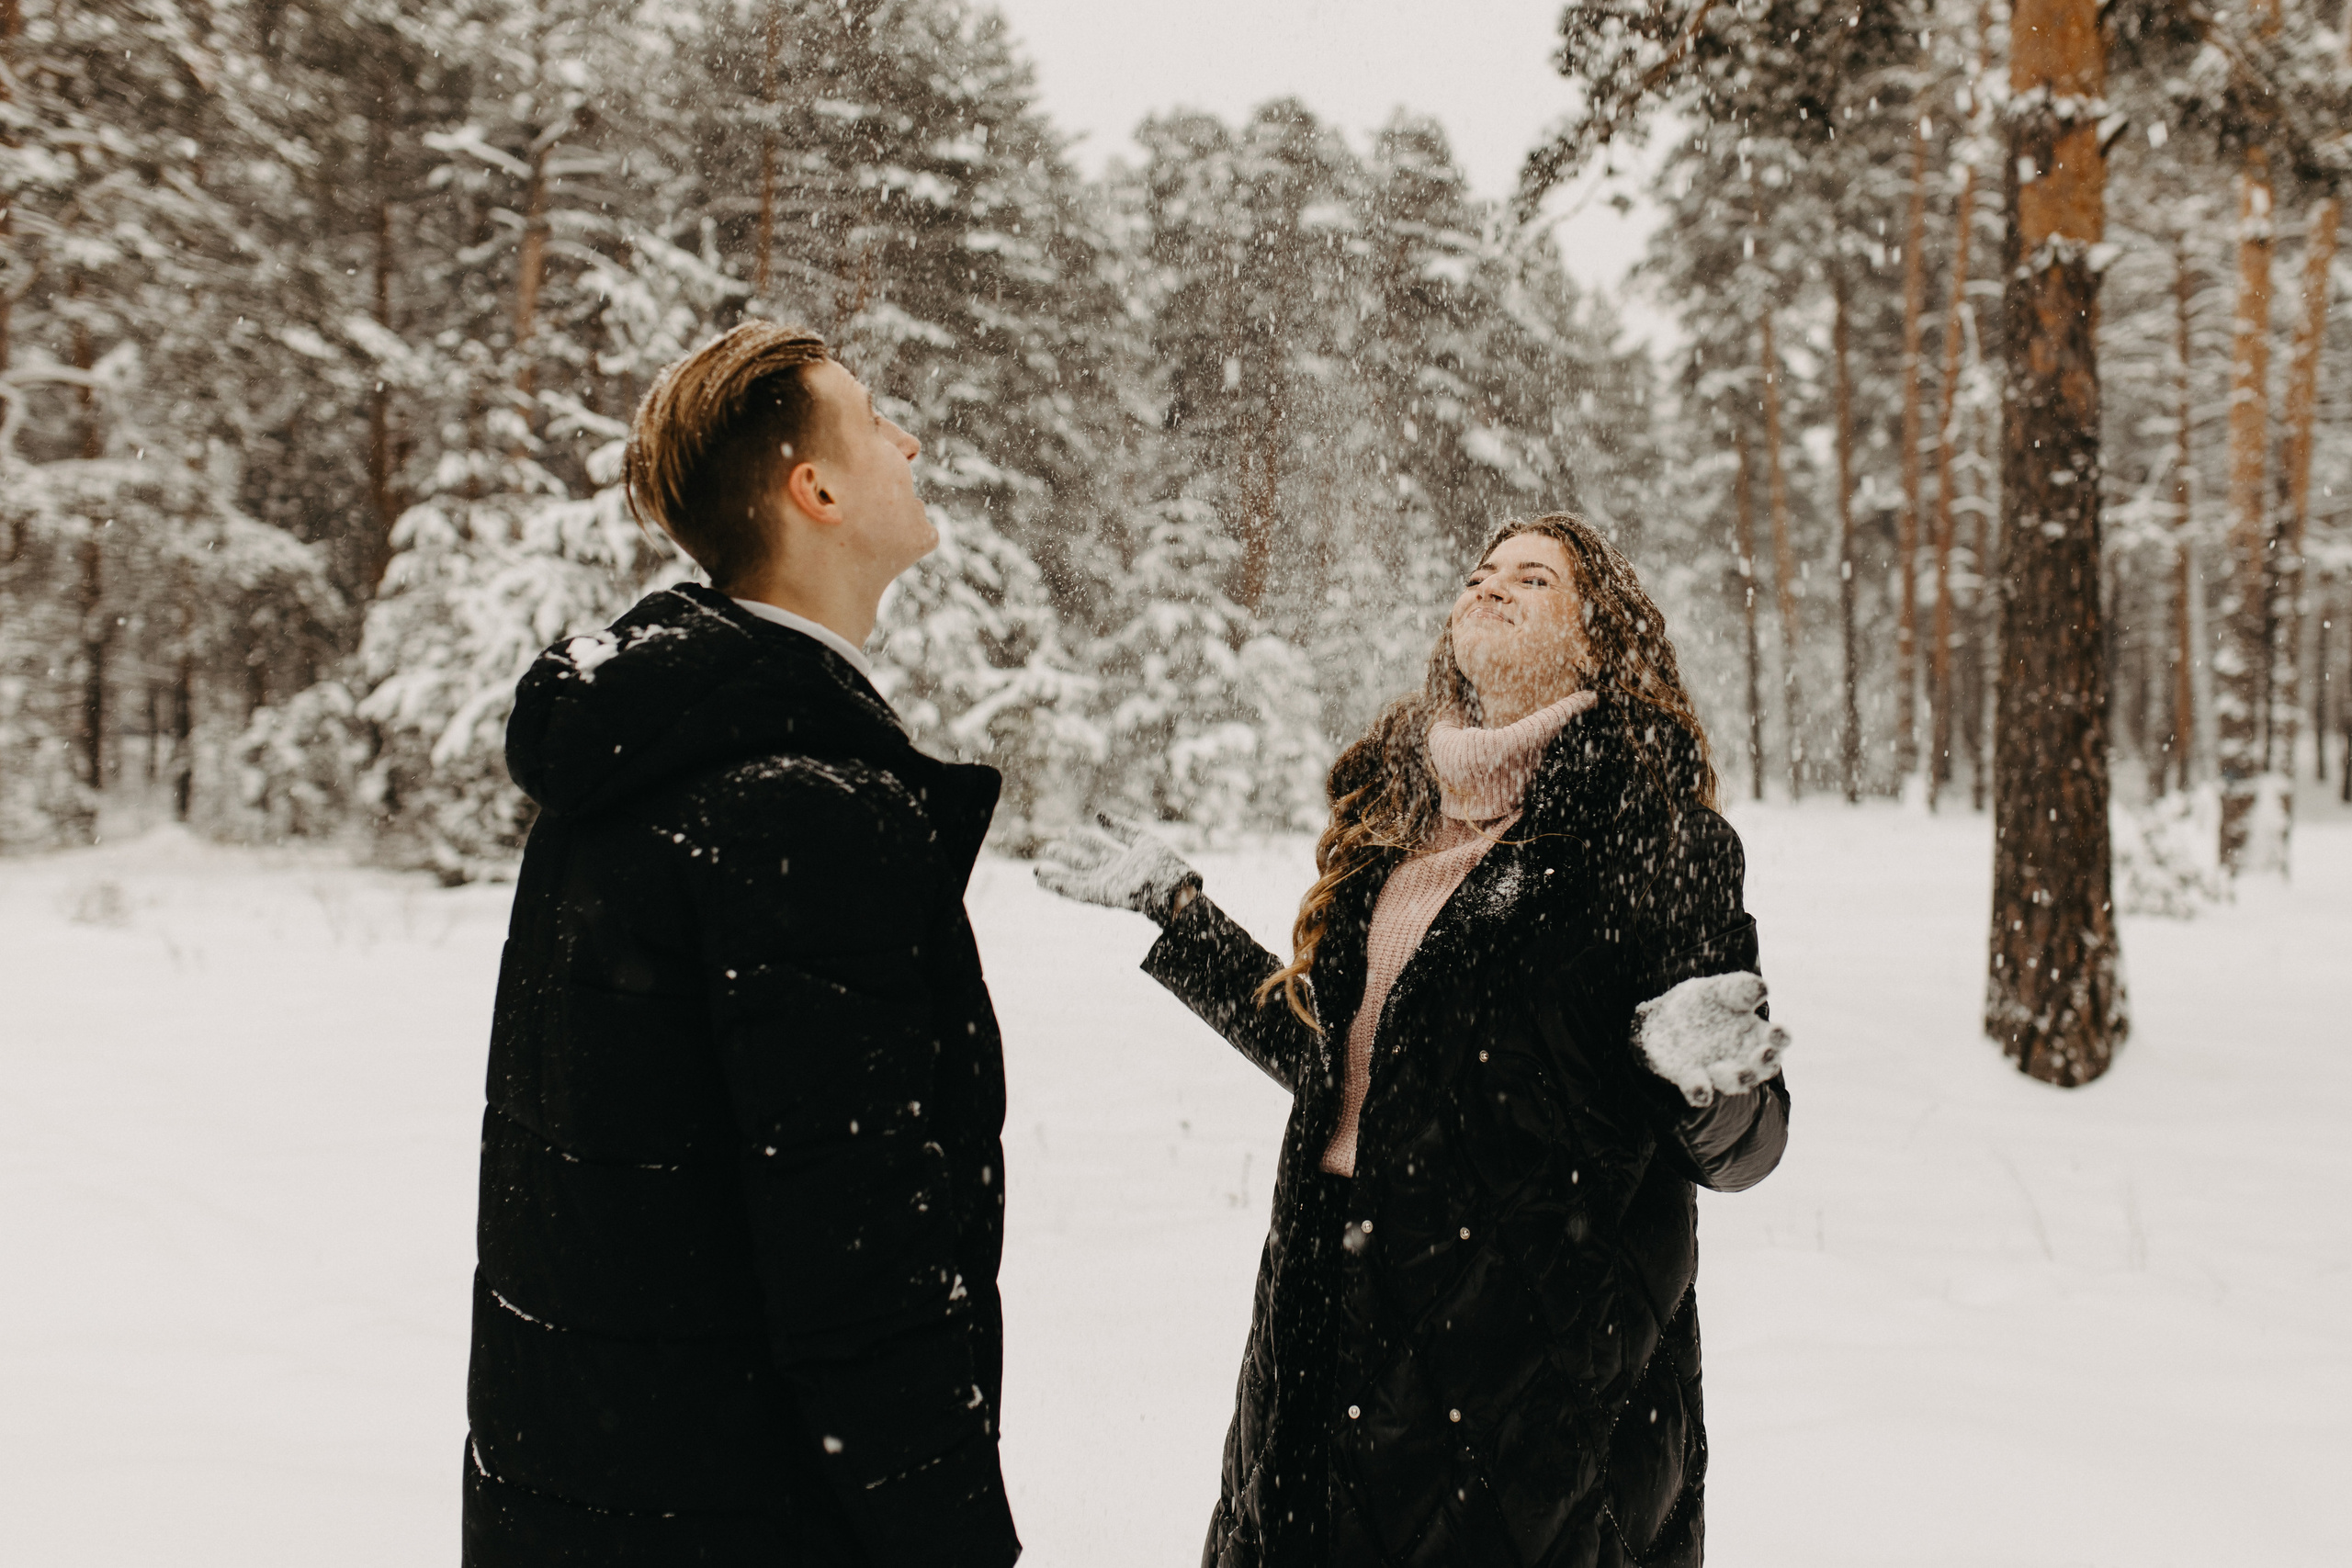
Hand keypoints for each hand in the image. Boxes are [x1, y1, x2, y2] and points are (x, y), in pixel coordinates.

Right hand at [1033, 814, 1202, 924]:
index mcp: (1122, 859)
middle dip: (1065, 855)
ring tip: (1036, 871)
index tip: (1068, 830)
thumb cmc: (1164, 864)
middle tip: (1047, 847)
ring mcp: (1105, 885)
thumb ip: (1120, 829)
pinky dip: (1060, 887)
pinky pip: (1077, 892)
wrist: (1173, 887)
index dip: (1082, 838)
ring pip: (1074, 879)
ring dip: (1055, 875)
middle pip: (1082, 863)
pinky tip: (1044, 882)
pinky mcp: (1101, 896)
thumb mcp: (1142, 840)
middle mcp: (1111, 872)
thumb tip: (1098, 815)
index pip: (1097, 847)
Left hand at [1634, 971, 1789, 1108]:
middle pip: (1765, 1067)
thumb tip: (1762, 988)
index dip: (1781, 1038)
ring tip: (1721, 1068)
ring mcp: (1719, 1071)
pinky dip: (1700, 1092)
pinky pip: (1700, 1092)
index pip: (1778, 1039)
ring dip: (1735, 1079)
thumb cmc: (1700, 1002)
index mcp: (1755, 1031)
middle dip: (1766, 1063)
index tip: (1774, 1032)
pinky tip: (1700, 1089)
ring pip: (1736, 1084)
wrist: (1659, 1018)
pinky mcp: (1693, 1080)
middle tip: (1762, 1053)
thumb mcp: (1716, 989)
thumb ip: (1738, 988)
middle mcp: (1744, 1057)